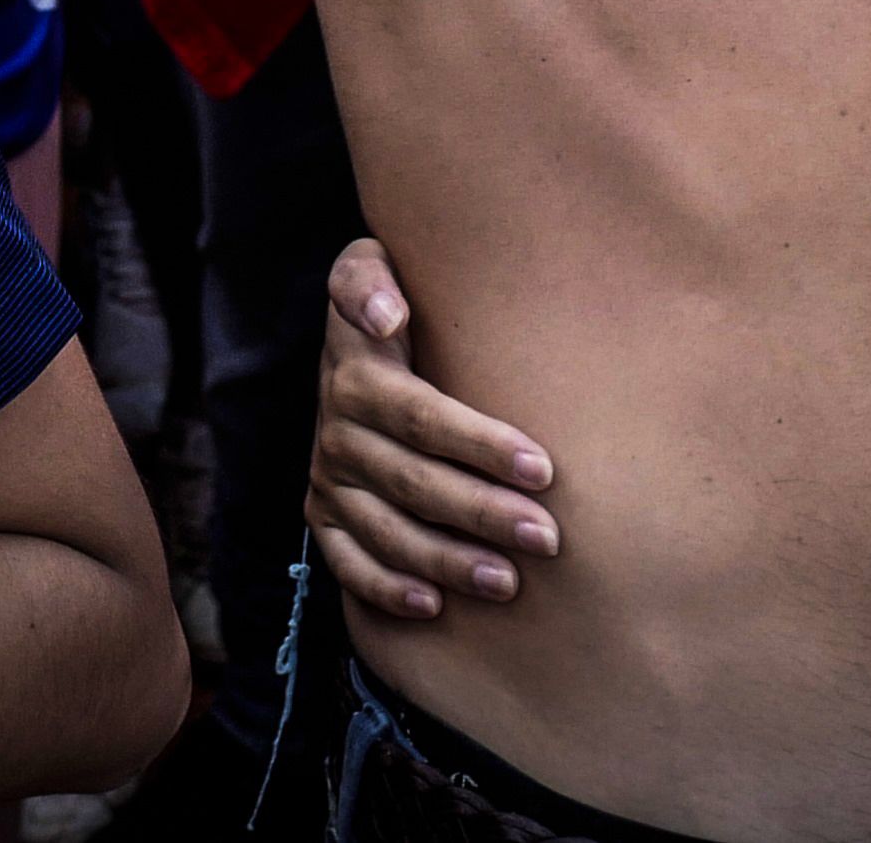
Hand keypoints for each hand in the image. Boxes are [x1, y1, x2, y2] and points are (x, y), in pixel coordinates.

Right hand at [306, 240, 560, 623]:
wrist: (346, 344)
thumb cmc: (391, 301)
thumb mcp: (369, 265)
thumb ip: (366, 279)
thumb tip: (387, 316)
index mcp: (356, 375)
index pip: (423, 417)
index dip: (481, 445)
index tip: (543, 468)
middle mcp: (336, 433)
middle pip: (415, 483)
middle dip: (484, 513)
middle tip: (546, 537)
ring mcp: (328, 481)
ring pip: (389, 533)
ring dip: (448, 562)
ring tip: (509, 582)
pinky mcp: (323, 517)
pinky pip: (349, 565)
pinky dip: (387, 590)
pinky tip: (434, 606)